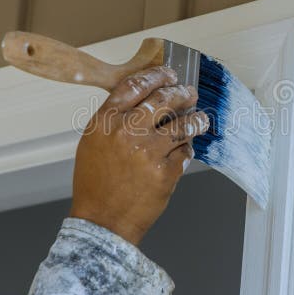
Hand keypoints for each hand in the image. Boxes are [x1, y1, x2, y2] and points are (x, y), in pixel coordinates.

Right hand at [70, 66, 209, 244]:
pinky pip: (184, 152)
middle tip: (189, 93)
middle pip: (164, 99)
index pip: (135, 85)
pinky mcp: (165, 171)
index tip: (168, 73)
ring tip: (200, 119)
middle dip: (182, 93)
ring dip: (196, 119)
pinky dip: (186, 150)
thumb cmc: (96, 184)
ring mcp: (148, 151)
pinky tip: (184, 151)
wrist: (101, 220)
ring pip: (183, 125)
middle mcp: (127, 132)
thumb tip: (145, 101)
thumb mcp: (93, 142)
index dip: (156, 76)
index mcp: (105, 121)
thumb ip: (115, 119)